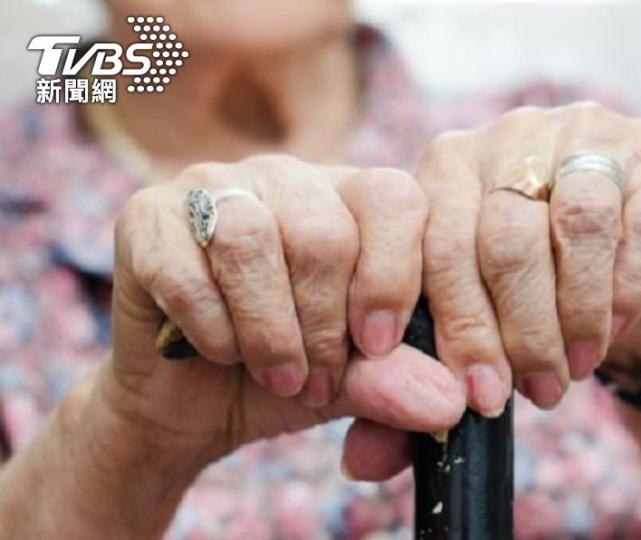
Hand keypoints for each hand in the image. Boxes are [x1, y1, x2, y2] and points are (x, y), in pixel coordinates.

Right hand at [106, 155, 464, 474]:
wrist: (193, 406)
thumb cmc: (291, 377)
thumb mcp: (356, 384)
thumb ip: (400, 382)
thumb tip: (449, 405)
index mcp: (352, 198)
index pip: (395, 198)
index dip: (393, 278)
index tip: (378, 347)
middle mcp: (288, 177)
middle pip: (323, 232)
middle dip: (324, 326)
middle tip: (316, 380)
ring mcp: (215, 185)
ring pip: (252, 239)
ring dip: (269, 331)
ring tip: (277, 375)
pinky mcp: (147, 215)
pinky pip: (186, 269)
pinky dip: (212, 329)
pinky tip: (220, 352)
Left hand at [419, 102, 640, 413]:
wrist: (623, 268)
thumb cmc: (531, 298)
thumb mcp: (471, 325)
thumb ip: (415, 378)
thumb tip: (359, 461)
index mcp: (447, 165)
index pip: (436, 240)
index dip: (452, 323)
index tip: (467, 393)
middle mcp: (510, 135)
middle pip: (503, 237)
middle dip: (513, 335)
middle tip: (521, 397)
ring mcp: (584, 133)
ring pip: (576, 224)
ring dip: (573, 316)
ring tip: (569, 373)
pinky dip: (623, 292)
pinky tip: (610, 333)